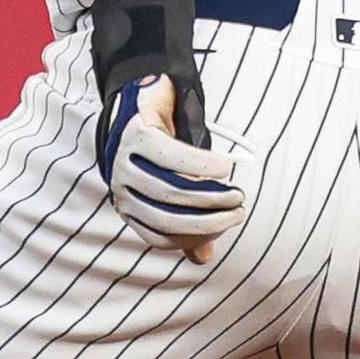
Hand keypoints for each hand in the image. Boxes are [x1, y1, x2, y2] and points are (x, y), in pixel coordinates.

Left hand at [99, 73, 247, 258]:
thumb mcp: (173, 187)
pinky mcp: (138, 134)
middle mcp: (121, 186)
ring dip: (212, 196)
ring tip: (236, 193)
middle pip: (169, 215)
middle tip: (238, 211)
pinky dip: (205, 166)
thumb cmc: (162, 148)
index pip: (159, 235)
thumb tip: (202, 259)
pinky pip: (175, 158)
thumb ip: (185, 222)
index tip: (226, 227)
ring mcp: (125, 160)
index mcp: (127, 204)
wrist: (143, 99)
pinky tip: (224, 167)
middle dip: (210, 220)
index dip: (195, 237)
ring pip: (174, 190)